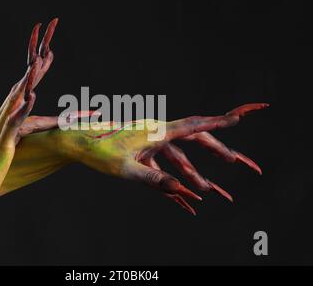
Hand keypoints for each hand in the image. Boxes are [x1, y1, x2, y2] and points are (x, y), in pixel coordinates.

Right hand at [0, 18, 57, 211]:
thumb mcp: (6, 149)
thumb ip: (14, 137)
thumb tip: (22, 132)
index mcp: (5, 119)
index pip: (23, 91)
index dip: (34, 74)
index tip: (49, 56)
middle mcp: (1, 118)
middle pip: (20, 88)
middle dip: (33, 70)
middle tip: (48, 50)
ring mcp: (1, 128)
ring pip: (16, 100)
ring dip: (28, 82)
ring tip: (40, 64)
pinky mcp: (3, 142)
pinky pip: (13, 122)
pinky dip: (22, 109)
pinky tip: (32, 97)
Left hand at [17, 103, 267, 214]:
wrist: (76, 142)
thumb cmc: (97, 153)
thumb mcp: (125, 169)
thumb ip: (153, 178)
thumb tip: (177, 188)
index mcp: (156, 132)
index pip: (193, 126)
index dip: (217, 124)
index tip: (237, 118)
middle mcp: (156, 133)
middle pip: (193, 140)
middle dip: (216, 151)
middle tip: (237, 162)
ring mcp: (150, 142)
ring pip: (180, 156)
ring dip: (195, 173)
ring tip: (208, 191)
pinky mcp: (142, 151)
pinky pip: (165, 164)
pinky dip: (175, 177)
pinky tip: (181, 193)